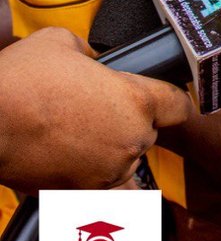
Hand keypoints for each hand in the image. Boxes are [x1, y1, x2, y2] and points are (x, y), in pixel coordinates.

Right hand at [0, 27, 191, 192]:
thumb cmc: (21, 80)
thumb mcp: (62, 42)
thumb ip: (89, 53)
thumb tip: (91, 60)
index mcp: (136, 100)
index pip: (179, 105)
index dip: (173, 98)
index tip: (167, 98)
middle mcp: (129, 141)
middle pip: (149, 134)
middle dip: (129, 123)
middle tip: (97, 111)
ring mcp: (106, 174)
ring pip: (126, 167)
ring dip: (113, 157)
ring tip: (85, 142)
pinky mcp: (79, 196)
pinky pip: (103, 199)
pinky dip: (97, 191)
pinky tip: (82, 175)